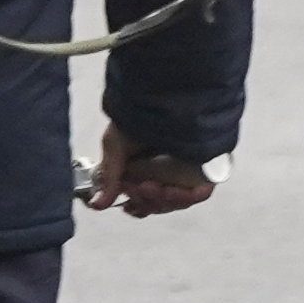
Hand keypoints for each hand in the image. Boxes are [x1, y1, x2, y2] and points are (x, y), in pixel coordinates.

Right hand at [83, 125, 214, 216]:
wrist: (162, 95)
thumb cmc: (136, 114)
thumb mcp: (115, 146)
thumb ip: (108, 178)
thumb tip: (97, 205)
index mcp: (146, 169)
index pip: (145, 200)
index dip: (138, 207)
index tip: (128, 206)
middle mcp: (168, 171)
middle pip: (160, 204)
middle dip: (146, 201)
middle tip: (137, 186)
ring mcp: (187, 170)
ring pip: (178, 201)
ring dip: (162, 199)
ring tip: (149, 185)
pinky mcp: (206, 167)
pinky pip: (201, 192)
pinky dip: (190, 196)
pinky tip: (176, 191)